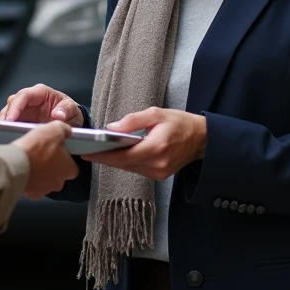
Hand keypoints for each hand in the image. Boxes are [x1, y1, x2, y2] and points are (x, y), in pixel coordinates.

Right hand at [0, 84, 83, 126]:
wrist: (71, 120)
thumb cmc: (69, 111)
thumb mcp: (72, 109)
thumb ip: (66, 110)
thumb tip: (57, 115)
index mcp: (40, 92)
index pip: (24, 95)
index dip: (16, 106)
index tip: (12, 118)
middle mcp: (30, 99)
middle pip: (12, 102)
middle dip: (7, 115)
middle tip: (6, 128)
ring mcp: (24, 109)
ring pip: (8, 112)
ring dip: (6, 123)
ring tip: (7, 133)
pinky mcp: (22, 119)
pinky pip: (11, 122)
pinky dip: (9, 129)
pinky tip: (11, 136)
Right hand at [12, 121, 77, 198]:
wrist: (16, 163)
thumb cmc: (38, 147)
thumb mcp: (54, 129)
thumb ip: (64, 130)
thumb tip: (67, 132)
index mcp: (69, 170)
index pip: (72, 166)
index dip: (64, 158)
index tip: (56, 151)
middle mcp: (59, 183)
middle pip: (59, 175)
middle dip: (52, 168)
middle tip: (42, 156)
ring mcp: (45, 191)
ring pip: (45, 182)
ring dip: (41, 175)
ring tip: (31, 163)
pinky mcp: (31, 194)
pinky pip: (33, 187)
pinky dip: (30, 180)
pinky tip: (24, 171)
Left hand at [82, 108, 205, 181]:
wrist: (202, 139)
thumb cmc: (180, 123)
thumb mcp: (156, 114)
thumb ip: (132, 121)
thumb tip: (111, 129)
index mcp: (156, 148)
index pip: (123, 157)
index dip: (103, 156)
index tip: (87, 153)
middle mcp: (157, 164)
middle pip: (123, 164)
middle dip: (105, 157)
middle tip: (88, 150)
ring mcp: (159, 173)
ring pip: (129, 168)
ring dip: (116, 160)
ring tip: (100, 150)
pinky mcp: (160, 175)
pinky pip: (137, 169)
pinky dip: (127, 162)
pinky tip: (119, 154)